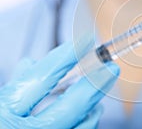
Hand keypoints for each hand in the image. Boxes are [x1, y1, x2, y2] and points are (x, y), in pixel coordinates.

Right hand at [0, 36, 118, 128]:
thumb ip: (15, 84)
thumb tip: (29, 63)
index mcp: (6, 112)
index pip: (42, 78)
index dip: (67, 57)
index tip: (85, 42)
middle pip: (71, 106)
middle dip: (95, 83)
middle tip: (111, 68)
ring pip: (81, 125)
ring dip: (94, 105)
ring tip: (101, 89)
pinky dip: (87, 122)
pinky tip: (91, 113)